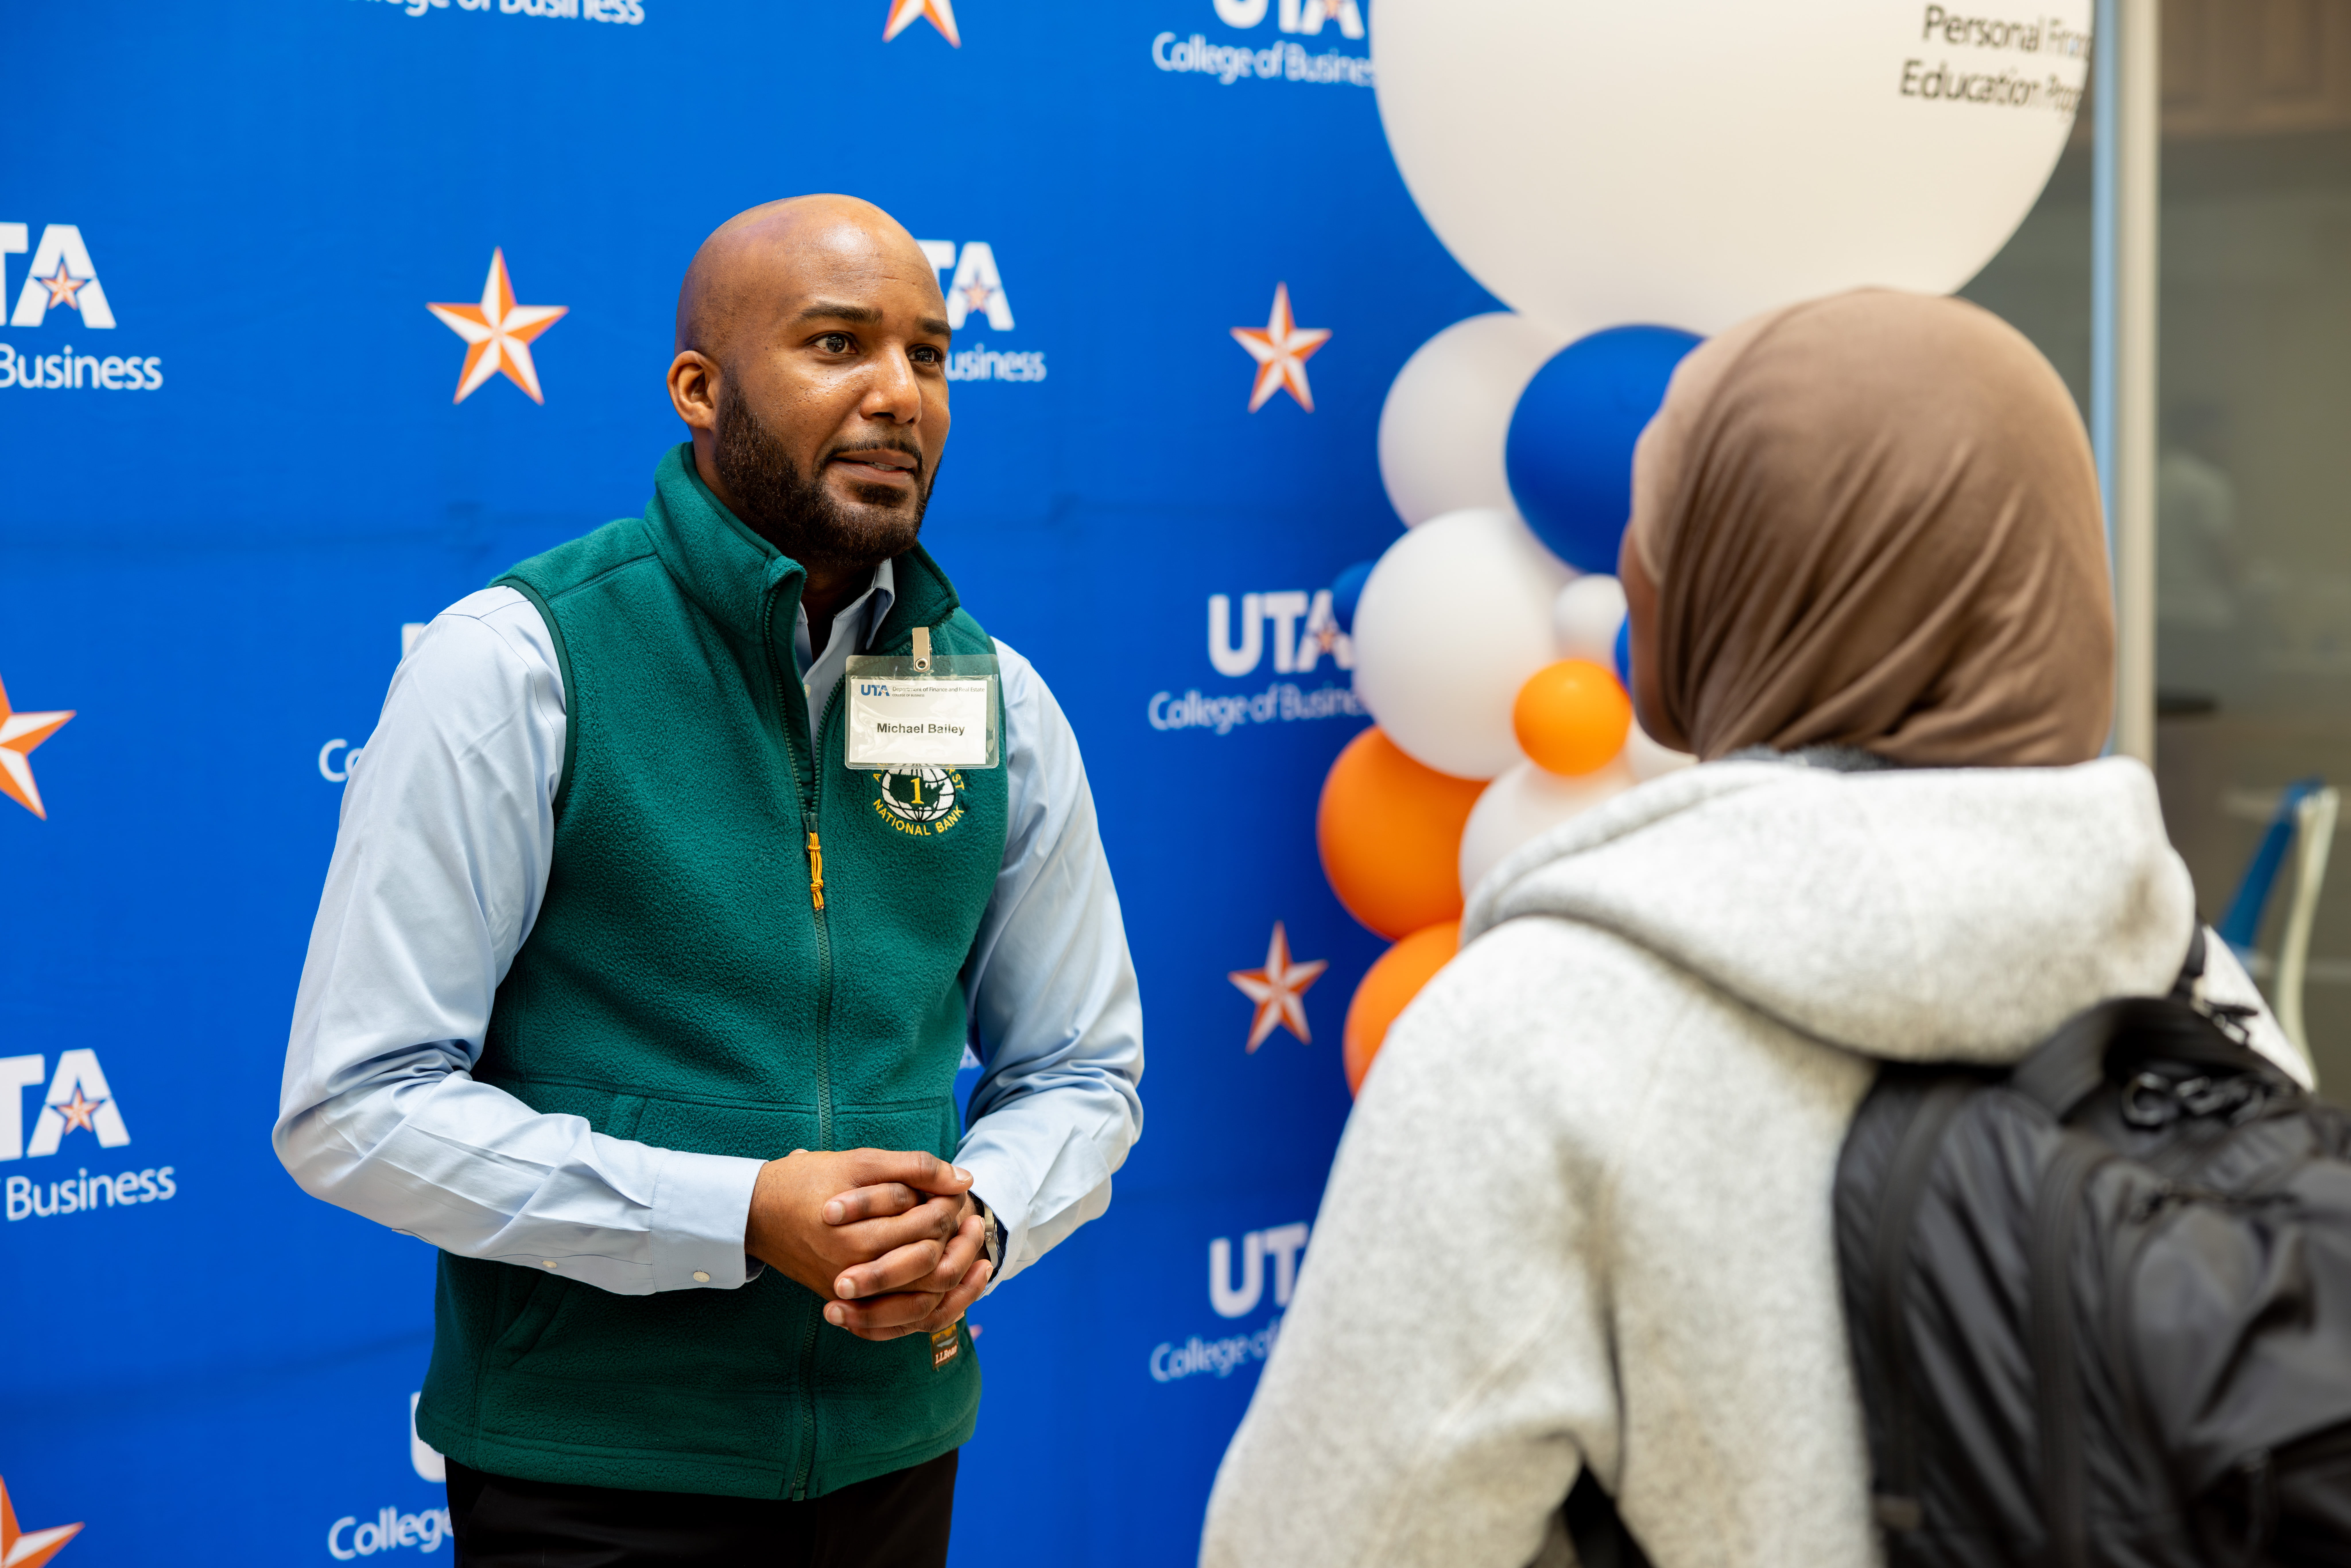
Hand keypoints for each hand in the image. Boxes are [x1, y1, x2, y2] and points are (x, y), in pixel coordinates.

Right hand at [744, 1150, 992, 1341]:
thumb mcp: (860, 1162)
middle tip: (970, 1220)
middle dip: (958, 1243)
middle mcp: (855, 1274)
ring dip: (953, 1279)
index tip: (958, 1193)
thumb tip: (964, 1179)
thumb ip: (913, 1168)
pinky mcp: (847, 1302)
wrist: (756, 1211)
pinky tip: (951, 1287)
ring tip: (970, 1250)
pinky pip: (896, 1322)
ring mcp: (851, 1294)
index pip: (929, 1227)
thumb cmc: (808, 1180)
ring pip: (920, 1302)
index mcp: (860, 1238)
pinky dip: (930, 1308)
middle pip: (930, 1266)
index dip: (950, 1207)